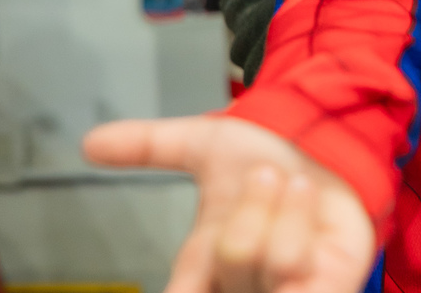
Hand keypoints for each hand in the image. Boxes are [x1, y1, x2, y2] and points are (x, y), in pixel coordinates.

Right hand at [83, 116, 373, 292]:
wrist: (332, 143)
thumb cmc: (269, 152)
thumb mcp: (206, 142)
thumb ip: (149, 145)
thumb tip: (88, 142)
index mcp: (204, 267)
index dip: (184, 289)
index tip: (183, 285)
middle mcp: (241, 285)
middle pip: (234, 255)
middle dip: (250, 206)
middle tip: (265, 174)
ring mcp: (285, 288)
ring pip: (274, 258)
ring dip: (284, 204)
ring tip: (297, 184)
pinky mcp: (329, 286)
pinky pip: (307, 277)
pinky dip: (300, 225)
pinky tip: (302, 195)